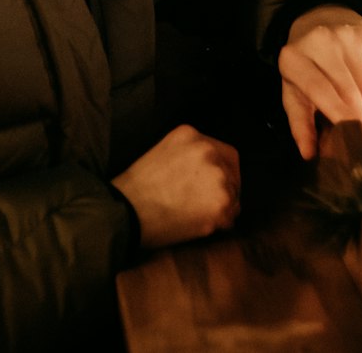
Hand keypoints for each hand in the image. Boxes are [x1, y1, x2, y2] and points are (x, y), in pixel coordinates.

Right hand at [111, 124, 239, 249]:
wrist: (128, 211)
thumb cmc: (139, 187)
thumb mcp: (163, 151)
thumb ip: (189, 153)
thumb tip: (208, 171)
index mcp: (191, 135)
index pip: (224, 152)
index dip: (223, 170)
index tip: (216, 184)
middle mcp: (208, 151)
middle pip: (232, 172)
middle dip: (225, 188)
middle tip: (209, 203)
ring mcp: (217, 177)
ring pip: (233, 195)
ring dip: (222, 207)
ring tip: (199, 215)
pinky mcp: (220, 204)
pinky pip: (230, 217)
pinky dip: (220, 224)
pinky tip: (200, 225)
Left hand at [278, 5, 361, 159]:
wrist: (322, 18)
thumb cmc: (306, 62)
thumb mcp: (293, 89)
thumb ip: (299, 123)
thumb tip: (309, 154)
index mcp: (294, 56)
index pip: (323, 95)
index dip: (341, 124)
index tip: (351, 150)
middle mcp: (323, 41)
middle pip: (351, 95)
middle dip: (361, 127)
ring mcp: (350, 35)